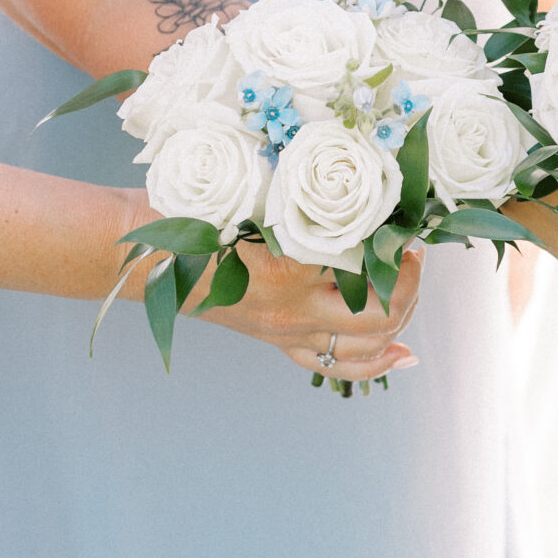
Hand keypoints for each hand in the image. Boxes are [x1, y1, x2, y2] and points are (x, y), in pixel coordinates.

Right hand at [128, 185, 424, 381]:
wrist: (146, 251)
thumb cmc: (196, 211)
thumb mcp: (254, 192)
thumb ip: (307, 199)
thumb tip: (366, 192)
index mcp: (289, 266)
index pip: (369, 267)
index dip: (398, 249)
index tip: (408, 227)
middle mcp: (292, 309)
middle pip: (379, 315)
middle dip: (409, 286)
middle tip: (412, 255)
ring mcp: (285, 332)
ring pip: (364, 346)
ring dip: (400, 318)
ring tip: (408, 289)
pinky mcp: (278, 341)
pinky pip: (334, 366)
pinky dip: (375, 362)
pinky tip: (404, 354)